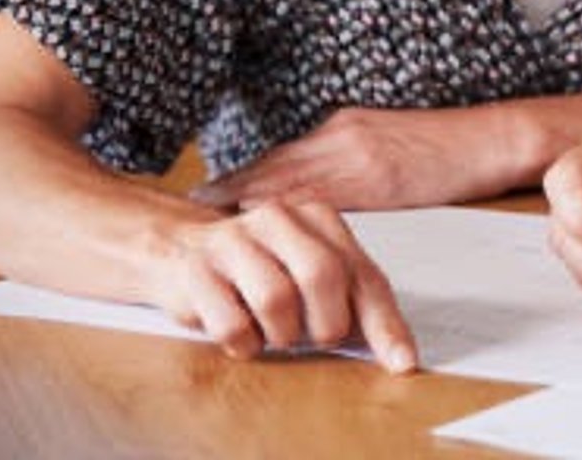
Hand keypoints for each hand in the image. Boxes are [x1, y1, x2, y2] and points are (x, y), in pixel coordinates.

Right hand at [149, 198, 415, 371]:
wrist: (179, 248)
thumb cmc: (259, 266)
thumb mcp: (309, 269)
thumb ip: (349, 296)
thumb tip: (393, 350)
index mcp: (318, 218)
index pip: (364, 274)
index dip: (385, 324)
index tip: (402, 363)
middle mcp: (279, 218)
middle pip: (322, 275)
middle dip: (326, 323)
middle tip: (317, 338)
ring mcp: (234, 240)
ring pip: (276, 300)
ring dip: (280, 334)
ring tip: (274, 331)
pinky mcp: (197, 270)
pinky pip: (233, 325)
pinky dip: (244, 343)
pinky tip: (242, 332)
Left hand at [193, 107, 503, 210]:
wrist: (494, 137)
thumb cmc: (450, 146)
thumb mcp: (390, 145)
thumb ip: (352, 161)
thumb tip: (320, 193)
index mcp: (343, 127)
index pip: (282, 156)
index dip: (243, 178)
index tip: (205, 195)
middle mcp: (340, 136)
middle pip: (274, 167)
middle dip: (232, 190)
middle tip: (187, 210)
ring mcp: (356, 154)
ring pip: (290, 182)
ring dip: (249, 204)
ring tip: (211, 225)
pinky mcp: (377, 177)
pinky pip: (323, 201)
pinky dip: (289, 216)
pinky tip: (265, 232)